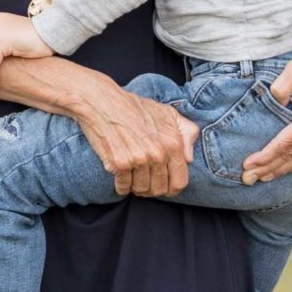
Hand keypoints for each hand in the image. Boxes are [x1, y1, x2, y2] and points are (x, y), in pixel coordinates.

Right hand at [71, 79, 197, 196]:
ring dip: (136, 188)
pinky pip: (123, 187)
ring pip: (141, 190)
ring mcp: (138, 160)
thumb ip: (187, 133)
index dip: (171, 188)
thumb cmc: (134, 107)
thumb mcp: (168, 113)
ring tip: (132, 178)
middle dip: (152, 189)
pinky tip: (120, 179)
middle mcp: (158, 154)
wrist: (102, 101)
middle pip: (159, 189)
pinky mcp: (119, 163)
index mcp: (173, 144)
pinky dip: (121, 187)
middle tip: (144, 181)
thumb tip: (190, 158)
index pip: (179, 182)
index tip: (163, 185)